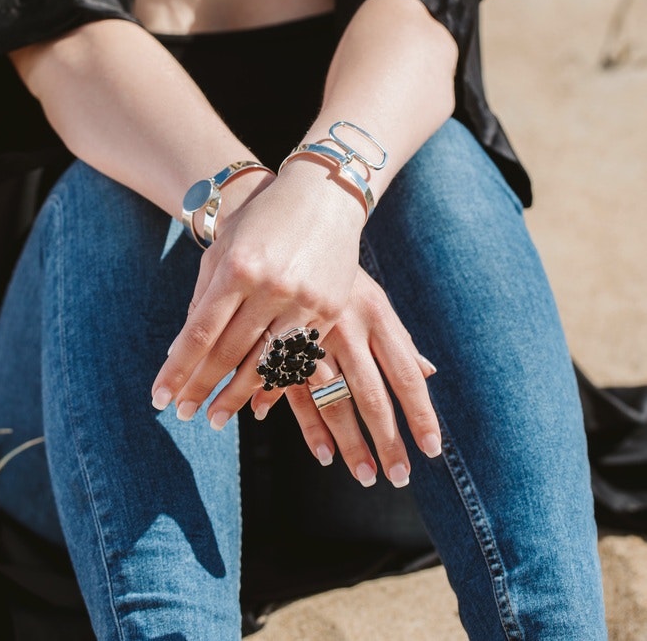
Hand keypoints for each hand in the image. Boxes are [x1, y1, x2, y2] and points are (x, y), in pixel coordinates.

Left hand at [151, 159, 365, 426]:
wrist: (323, 196)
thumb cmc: (263, 220)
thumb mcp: (224, 249)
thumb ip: (203, 297)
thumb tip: (180, 350)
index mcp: (237, 267)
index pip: (200, 333)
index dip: (178, 370)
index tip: (159, 399)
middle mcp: (271, 286)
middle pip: (229, 353)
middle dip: (203, 387)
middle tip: (185, 415)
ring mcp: (303, 300)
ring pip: (265, 362)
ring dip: (237, 396)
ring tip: (215, 418)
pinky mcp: (329, 309)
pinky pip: (298, 357)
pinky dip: (276, 382)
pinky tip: (257, 402)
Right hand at [251, 268, 441, 486]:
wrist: (291, 237)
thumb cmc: (342, 278)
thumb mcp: (376, 300)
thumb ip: (401, 339)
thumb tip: (430, 372)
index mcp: (378, 317)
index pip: (406, 374)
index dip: (420, 413)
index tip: (431, 448)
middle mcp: (348, 329)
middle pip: (371, 394)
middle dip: (386, 439)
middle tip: (397, 477)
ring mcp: (312, 337)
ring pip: (333, 399)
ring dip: (347, 441)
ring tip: (363, 474)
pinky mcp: (283, 343)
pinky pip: (295, 390)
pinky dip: (307, 423)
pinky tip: (321, 451)